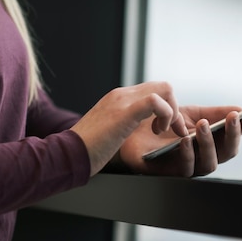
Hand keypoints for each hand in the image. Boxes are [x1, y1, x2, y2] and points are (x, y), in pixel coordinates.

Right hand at [71, 82, 187, 175]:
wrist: (67, 154)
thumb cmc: (86, 150)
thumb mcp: (108, 131)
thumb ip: (121, 125)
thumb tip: (130, 133)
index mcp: (118, 99)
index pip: (153, 90)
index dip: (166, 108)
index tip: (165, 129)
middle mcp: (121, 95)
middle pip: (163, 86)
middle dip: (174, 109)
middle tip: (170, 131)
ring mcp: (122, 101)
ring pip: (164, 89)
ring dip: (172, 112)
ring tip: (162, 131)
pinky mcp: (124, 112)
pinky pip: (156, 102)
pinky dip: (166, 116)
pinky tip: (157, 131)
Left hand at [117, 105, 241, 176]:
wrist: (131, 127)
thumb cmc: (161, 122)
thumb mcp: (190, 113)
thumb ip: (215, 113)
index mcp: (209, 144)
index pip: (231, 140)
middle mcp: (201, 157)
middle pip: (226, 155)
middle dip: (232, 136)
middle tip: (231, 118)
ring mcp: (186, 167)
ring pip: (208, 164)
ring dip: (209, 144)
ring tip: (204, 126)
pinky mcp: (168, 173)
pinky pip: (184, 170)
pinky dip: (188, 154)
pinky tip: (185, 140)